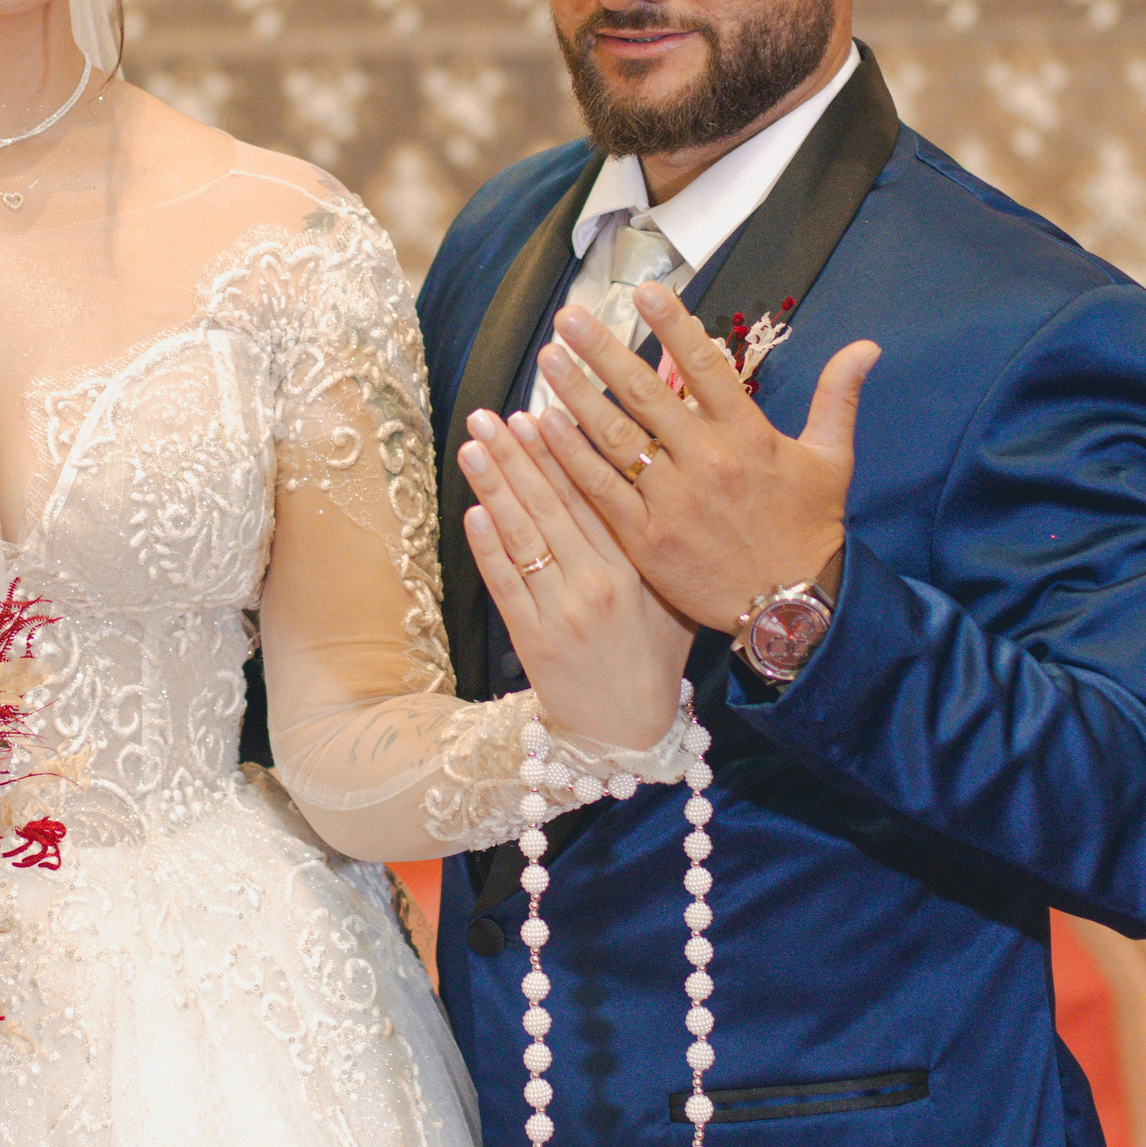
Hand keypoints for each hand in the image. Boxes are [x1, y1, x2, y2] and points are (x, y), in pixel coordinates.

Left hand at [458, 406, 696, 751]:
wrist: (627, 733)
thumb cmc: (653, 660)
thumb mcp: (672, 599)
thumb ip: (656, 546)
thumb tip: (644, 482)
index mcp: (636, 569)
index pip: (593, 496)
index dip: (562, 452)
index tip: (538, 413)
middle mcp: (599, 584)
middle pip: (551, 506)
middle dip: (517, 456)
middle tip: (490, 417)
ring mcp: (562, 611)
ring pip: (523, 536)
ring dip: (494, 487)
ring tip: (473, 447)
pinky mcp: (532, 638)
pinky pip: (506, 583)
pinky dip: (488, 547)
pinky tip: (474, 511)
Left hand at [532, 284, 877, 630]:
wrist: (791, 607)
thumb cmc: (810, 528)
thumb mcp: (832, 459)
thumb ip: (838, 397)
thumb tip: (867, 345)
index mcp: (748, 435)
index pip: (706, 366)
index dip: (673, 326)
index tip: (644, 290)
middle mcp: (706, 460)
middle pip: (645, 393)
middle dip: (602, 349)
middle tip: (568, 316)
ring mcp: (672, 499)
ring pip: (614, 436)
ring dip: (576, 393)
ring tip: (548, 359)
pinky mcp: (646, 537)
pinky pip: (600, 489)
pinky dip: (571, 456)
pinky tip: (545, 426)